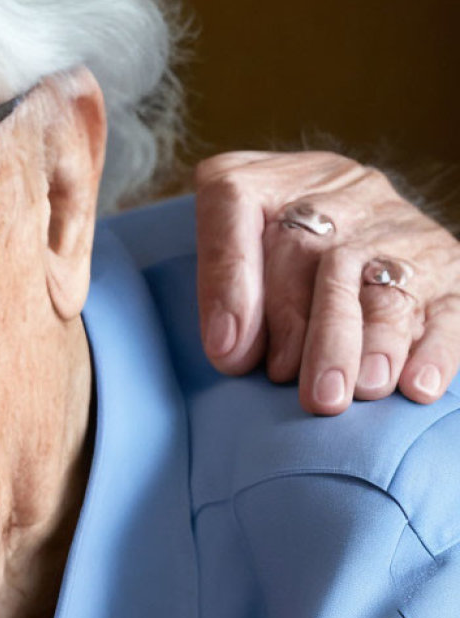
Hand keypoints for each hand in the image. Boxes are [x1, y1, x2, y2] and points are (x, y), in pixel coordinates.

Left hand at [195, 151, 459, 414]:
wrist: (335, 219)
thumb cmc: (255, 253)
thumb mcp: (221, 245)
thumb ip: (220, 284)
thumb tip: (232, 351)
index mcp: (267, 181)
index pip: (239, 208)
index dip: (232, 283)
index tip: (231, 356)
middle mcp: (336, 194)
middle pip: (324, 258)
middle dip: (320, 335)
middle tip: (316, 396)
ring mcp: (394, 227)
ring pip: (386, 287)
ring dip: (376, 344)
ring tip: (365, 389)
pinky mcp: (443, 263)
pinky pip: (448, 306)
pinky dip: (435, 349)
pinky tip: (417, 385)